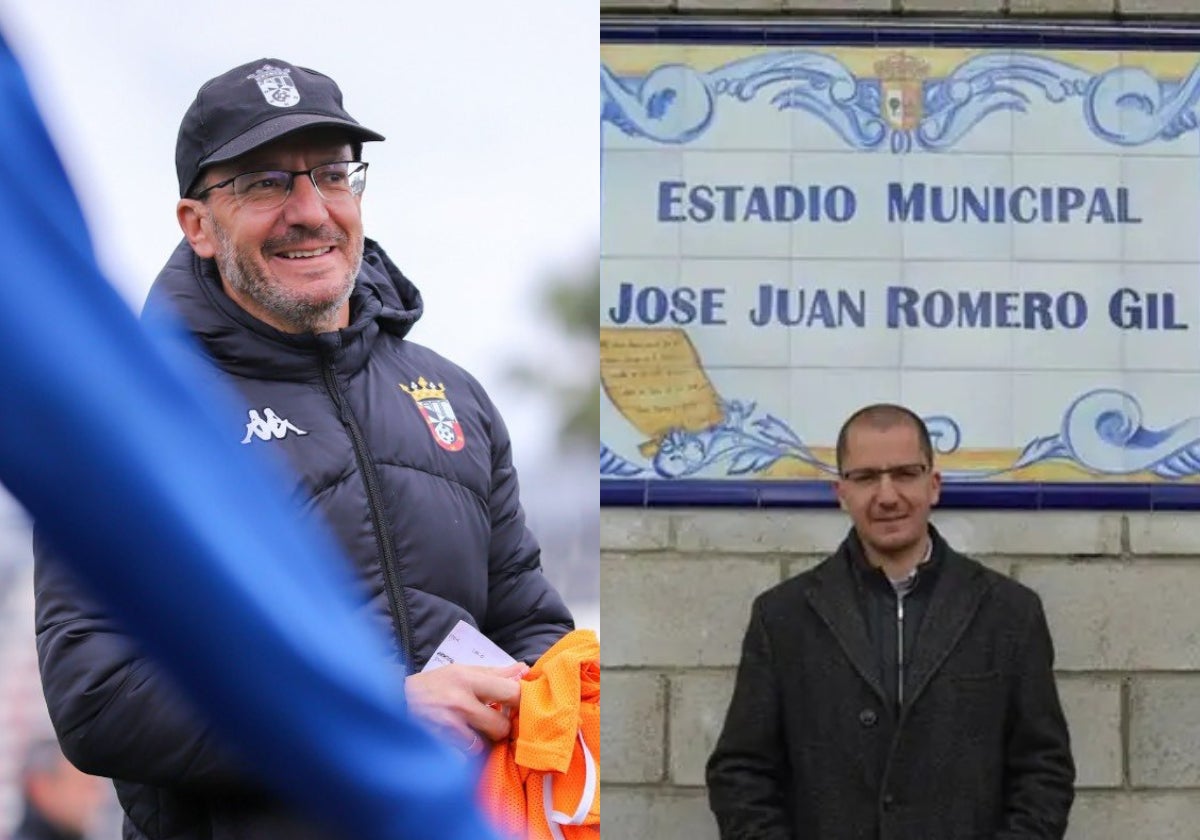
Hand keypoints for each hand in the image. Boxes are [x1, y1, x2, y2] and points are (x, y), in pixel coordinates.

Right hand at [405, 662, 527, 751]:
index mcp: (468, 678)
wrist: (392, 701)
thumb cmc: (433, 685)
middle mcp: (460, 700)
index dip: (520, 701)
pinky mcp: (439, 744)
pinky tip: (459, 744)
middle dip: (501, 727)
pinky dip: (466, 753)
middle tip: (494, 723)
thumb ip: (495, 673)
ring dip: (483, 741)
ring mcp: (449, 725)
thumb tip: (524, 669)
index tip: (517, 706)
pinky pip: (466, 756)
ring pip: (485, 743)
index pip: (510, 691)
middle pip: (501, 724)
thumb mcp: (462, 671)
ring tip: (474, 733)